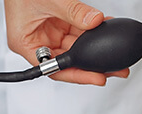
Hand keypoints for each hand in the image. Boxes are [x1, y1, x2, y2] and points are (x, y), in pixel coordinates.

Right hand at [3, 0, 127, 84]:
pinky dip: (92, 33)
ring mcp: (48, 33)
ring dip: (95, 49)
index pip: (55, 68)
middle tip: (115, 70)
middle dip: (92, 65)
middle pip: (69, 61)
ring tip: (115, 57)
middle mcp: (37, 42)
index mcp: (25, 44)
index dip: (78, 76)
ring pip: (76, 48)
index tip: (97, 78)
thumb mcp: (48, 1)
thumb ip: (73, 12)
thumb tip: (94, 21)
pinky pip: (77, 32)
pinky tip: (105, 32)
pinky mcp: (57, 23)